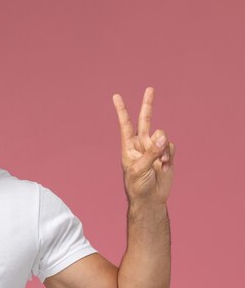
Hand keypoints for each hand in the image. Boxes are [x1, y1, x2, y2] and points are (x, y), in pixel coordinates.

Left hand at [113, 87, 174, 205]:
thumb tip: (162, 136)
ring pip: (163, 136)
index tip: (116, 96)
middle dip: (148, 104)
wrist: (151, 199)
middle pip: (145, 120)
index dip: (122, 110)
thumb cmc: (138, 185)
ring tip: (160, 163)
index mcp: (129, 146)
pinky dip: (170, 155)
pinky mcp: (166, 154)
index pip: (125, 124)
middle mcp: (141, 144)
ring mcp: (154, 148)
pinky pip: (171, 146)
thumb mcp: (140, 169)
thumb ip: (152, 152)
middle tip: (150, 88)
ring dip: (163, 149)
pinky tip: (166, 165)